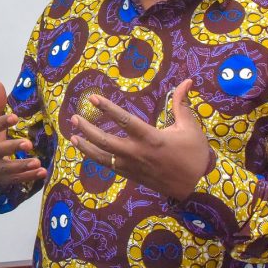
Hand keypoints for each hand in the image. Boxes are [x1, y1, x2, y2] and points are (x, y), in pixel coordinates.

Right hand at [0, 82, 46, 185]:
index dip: (1, 123)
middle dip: (12, 147)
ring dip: (22, 165)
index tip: (15, 117)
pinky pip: (15, 179)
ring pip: (7, 168)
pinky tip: (42, 172)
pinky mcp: (1, 178)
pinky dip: (28, 177)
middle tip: (28, 143)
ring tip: (37, 162)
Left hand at [69, 79, 209, 200]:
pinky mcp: (130, 175)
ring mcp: (131, 166)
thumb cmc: (193, 154)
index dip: (107, 108)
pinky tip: (86, 150)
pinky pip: (108, 166)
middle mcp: (137, 153)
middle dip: (87, 129)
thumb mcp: (190, 127)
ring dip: (85, 146)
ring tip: (72, 135)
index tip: (92, 98)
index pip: (124, 120)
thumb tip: (186, 81)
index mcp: (151, 138)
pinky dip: (95, 158)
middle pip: (105, 140)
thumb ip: (181, 103)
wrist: (195, 186)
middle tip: (74, 117)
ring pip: (102, 157)